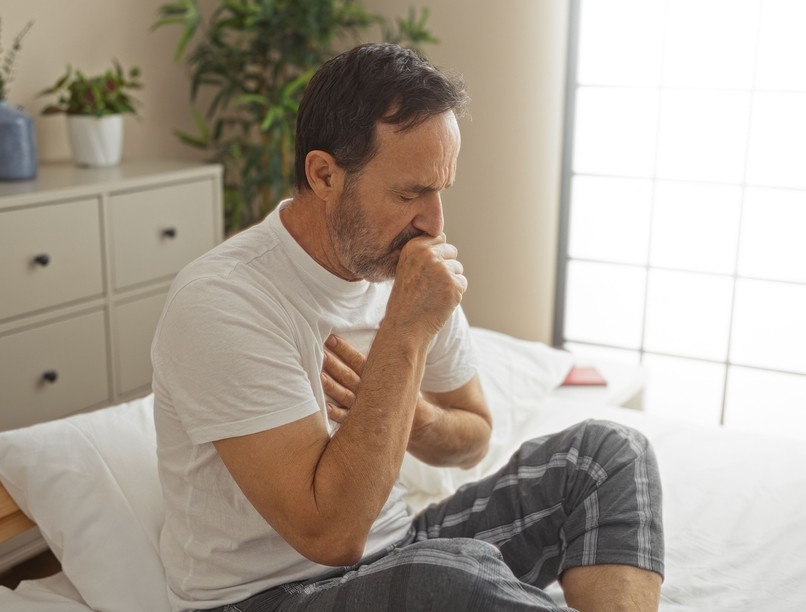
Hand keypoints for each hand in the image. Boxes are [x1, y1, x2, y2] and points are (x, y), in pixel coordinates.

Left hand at [322, 334, 437, 430]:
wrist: (419, 419)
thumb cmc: (401, 390)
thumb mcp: (398, 369)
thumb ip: (387, 349)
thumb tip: (386, 321)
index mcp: (377, 375)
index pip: (358, 360)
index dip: (344, 349)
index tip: (331, 338)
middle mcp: (371, 390)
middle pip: (349, 376)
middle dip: (334, 364)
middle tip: (319, 353)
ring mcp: (366, 407)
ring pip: (346, 395)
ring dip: (332, 386)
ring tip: (319, 376)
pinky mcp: (362, 421)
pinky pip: (348, 418)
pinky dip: (338, 413)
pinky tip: (326, 407)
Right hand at [386, 233, 466, 337]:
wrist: (405, 326)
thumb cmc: (406, 298)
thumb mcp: (406, 267)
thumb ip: (423, 252)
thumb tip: (444, 240)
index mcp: (413, 247)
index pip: (439, 237)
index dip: (436, 255)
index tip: (425, 271)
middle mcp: (428, 254)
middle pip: (451, 250)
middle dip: (445, 266)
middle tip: (429, 285)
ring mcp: (442, 269)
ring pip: (458, 267)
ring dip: (450, 281)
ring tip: (433, 294)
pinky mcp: (453, 284)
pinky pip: (462, 282)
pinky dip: (455, 293)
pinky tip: (440, 301)